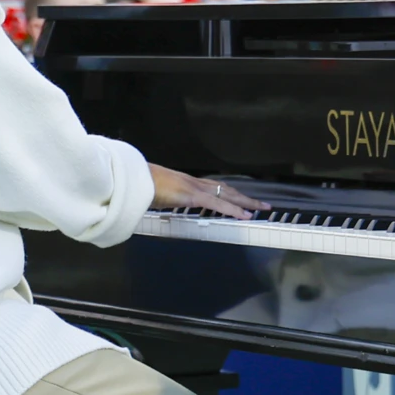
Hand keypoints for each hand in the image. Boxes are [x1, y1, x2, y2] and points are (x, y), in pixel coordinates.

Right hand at [148, 164, 265, 219]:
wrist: (132, 179)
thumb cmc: (142, 187)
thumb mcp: (158, 196)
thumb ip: (166, 201)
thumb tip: (164, 205)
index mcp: (189, 183)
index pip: (216, 188)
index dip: (231, 194)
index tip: (243, 200)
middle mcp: (196, 183)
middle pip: (227, 190)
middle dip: (246, 198)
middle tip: (262, 205)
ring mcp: (195, 187)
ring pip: (227, 195)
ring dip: (245, 202)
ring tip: (260, 208)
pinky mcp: (192, 195)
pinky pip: (217, 203)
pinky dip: (232, 209)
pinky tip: (244, 215)